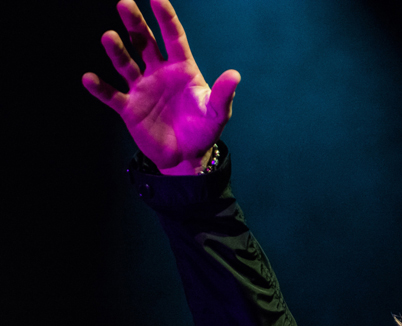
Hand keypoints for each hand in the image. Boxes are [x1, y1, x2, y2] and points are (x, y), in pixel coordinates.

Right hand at [82, 0, 239, 174]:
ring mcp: (142, 88)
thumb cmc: (204, 130)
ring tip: (108, 37)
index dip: (166, 19)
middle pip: (144, 42)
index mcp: (182, 69)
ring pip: (126, 63)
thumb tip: (235, 75)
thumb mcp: (216, 113)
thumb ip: (223, 95)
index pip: (174, 38)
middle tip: (124, 3)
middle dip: (135, 23)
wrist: (187, 156)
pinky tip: (89, 78)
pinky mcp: (129, 108)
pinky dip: (100, 87)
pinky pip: (111, 95)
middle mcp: (159, 73)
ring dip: (116, 50)